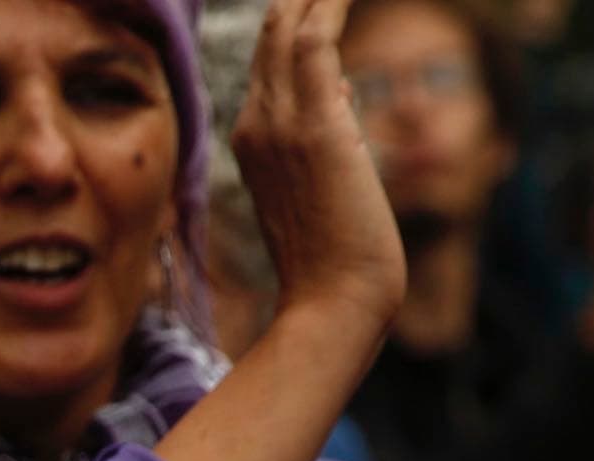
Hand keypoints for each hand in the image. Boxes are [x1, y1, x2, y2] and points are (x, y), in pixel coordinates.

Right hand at [229, 0, 405, 332]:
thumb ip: (328, 131)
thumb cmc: (334, 258)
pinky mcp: (316, 125)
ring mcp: (279, 125)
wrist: (331, 300)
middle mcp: (254, 125)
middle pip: (271, 35)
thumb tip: (343, 90)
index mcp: (250, 140)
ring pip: (290, 30)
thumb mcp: (325, 181)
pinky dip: (331, 7)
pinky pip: (317, 42)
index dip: (292, 20)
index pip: (269, 62)